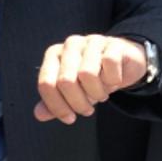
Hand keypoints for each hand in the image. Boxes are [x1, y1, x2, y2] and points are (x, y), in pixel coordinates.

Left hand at [34, 34, 148, 124]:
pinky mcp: (113, 44)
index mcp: (54, 54)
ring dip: (97, 93)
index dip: (57, 107)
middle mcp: (70, 45)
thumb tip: (39, 114)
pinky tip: (114, 82)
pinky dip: (113, 80)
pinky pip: (110, 64)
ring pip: (87, 74)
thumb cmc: (92, 79)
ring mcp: (92, 41)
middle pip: (65, 81)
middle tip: (88, 110)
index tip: (70, 118)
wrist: (122, 63)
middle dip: (78, 103)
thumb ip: (53, 103)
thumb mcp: (71, 93)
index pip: (46, 84)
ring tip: (101, 95)